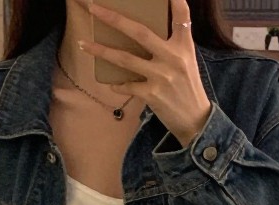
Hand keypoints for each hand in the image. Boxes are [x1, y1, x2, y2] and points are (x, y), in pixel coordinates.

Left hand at [72, 0, 211, 147]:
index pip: (181, 17)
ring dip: (101, 51)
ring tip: (83, 44)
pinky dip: (117, 84)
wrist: (195, 119)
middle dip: (114, 19)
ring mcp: (161, 76)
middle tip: (94, 8)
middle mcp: (172, 57)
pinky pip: (128, 85)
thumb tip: (146, 32)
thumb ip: (172, 43)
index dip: (176, 1)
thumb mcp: (187, 60)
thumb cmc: (188, 87)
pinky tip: (110, 83)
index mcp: (184, 46)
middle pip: (139, 32)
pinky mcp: (152, 94)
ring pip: (125, 59)